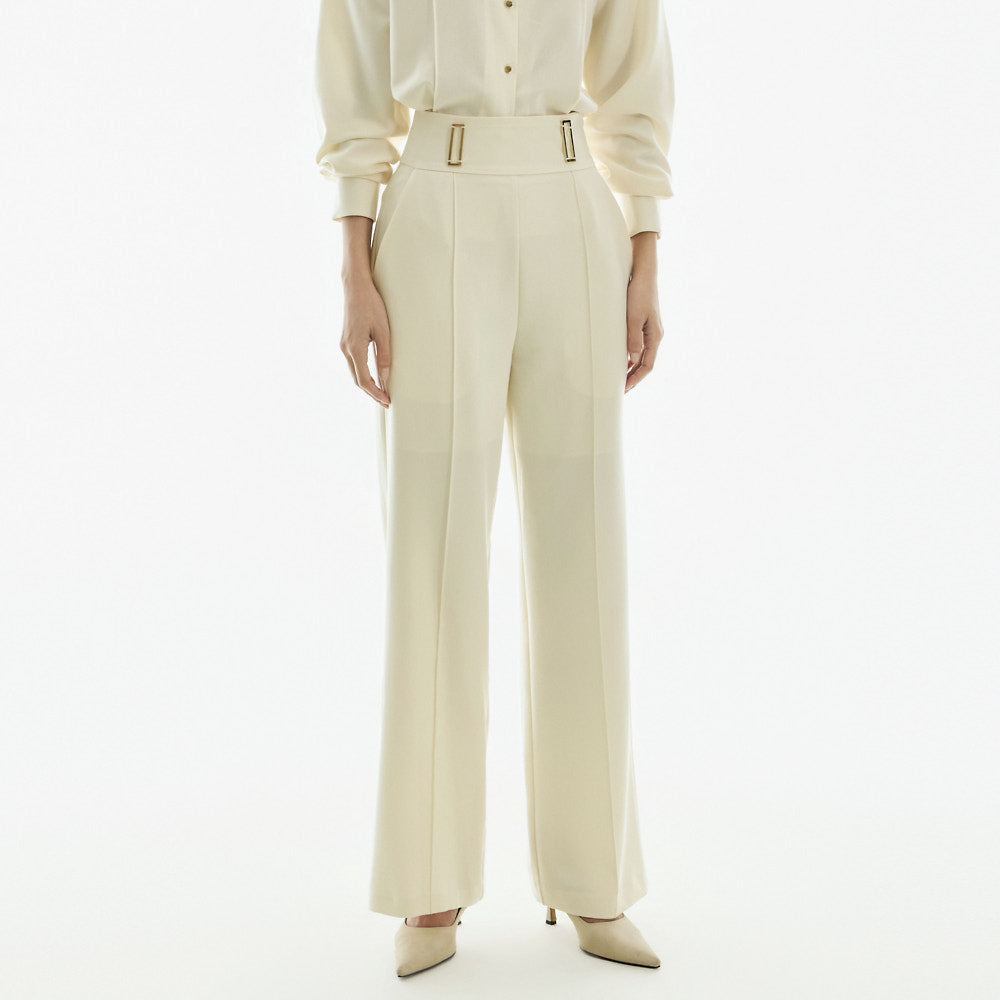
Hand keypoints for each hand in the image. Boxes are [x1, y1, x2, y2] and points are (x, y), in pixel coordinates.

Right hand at [340, 216, 390, 407]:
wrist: (355, 287)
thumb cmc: (371, 305)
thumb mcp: (383, 331)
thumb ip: (384, 356)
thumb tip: (386, 378)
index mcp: (355, 348)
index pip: (364, 380)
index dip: (376, 394)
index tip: (387, 402)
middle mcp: (345, 349)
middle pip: (357, 380)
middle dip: (372, 392)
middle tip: (386, 401)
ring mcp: (343, 345)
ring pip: (354, 372)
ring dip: (367, 384)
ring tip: (382, 391)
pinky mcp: (345, 340)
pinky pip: (354, 363)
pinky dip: (363, 373)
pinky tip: (374, 375)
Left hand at [624, 232, 663, 393]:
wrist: (643, 273)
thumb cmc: (639, 293)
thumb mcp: (634, 317)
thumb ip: (633, 339)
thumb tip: (632, 360)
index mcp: (655, 336)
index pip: (647, 366)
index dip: (636, 379)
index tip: (624, 389)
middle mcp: (654, 336)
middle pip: (645, 363)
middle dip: (633, 377)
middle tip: (620, 388)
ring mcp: (649, 330)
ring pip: (641, 355)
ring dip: (631, 367)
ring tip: (619, 378)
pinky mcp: (642, 323)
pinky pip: (637, 345)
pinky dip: (630, 355)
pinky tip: (620, 359)